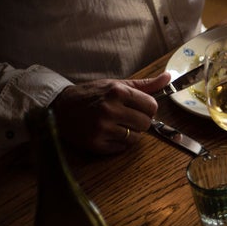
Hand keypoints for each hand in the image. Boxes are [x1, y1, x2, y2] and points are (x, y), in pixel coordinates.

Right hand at [50, 72, 168, 154]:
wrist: (58, 107)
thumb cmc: (91, 95)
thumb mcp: (116, 85)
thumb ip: (144, 85)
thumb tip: (168, 77)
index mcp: (117, 92)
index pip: (152, 106)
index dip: (148, 109)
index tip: (138, 108)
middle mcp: (110, 109)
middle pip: (146, 123)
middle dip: (139, 122)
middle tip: (125, 117)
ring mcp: (102, 128)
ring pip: (136, 138)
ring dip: (130, 133)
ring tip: (115, 125)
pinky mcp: (96, 143)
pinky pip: (122, 148)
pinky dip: (119, 143)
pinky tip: (107, 133)